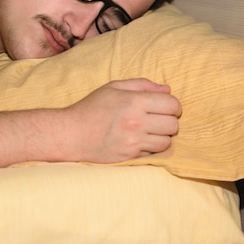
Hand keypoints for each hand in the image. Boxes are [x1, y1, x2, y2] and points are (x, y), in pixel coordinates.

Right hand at [66, 78, 181, 162]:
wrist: (71, 134)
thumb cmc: (92, 108)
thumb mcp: (114, 87)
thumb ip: (142, 85)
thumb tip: (167, 89)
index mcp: (134, 101)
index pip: (172, 105)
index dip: (173, 105)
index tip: (166, 107)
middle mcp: (136, 122)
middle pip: (173, 125)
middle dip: (169, 121)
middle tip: (158, 120)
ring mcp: (133, 142)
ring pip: (166, 142)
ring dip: (162, 136)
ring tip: (150, 131)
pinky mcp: (130, 157)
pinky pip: (153, 154)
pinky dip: (150, 148)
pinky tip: (139, 141)